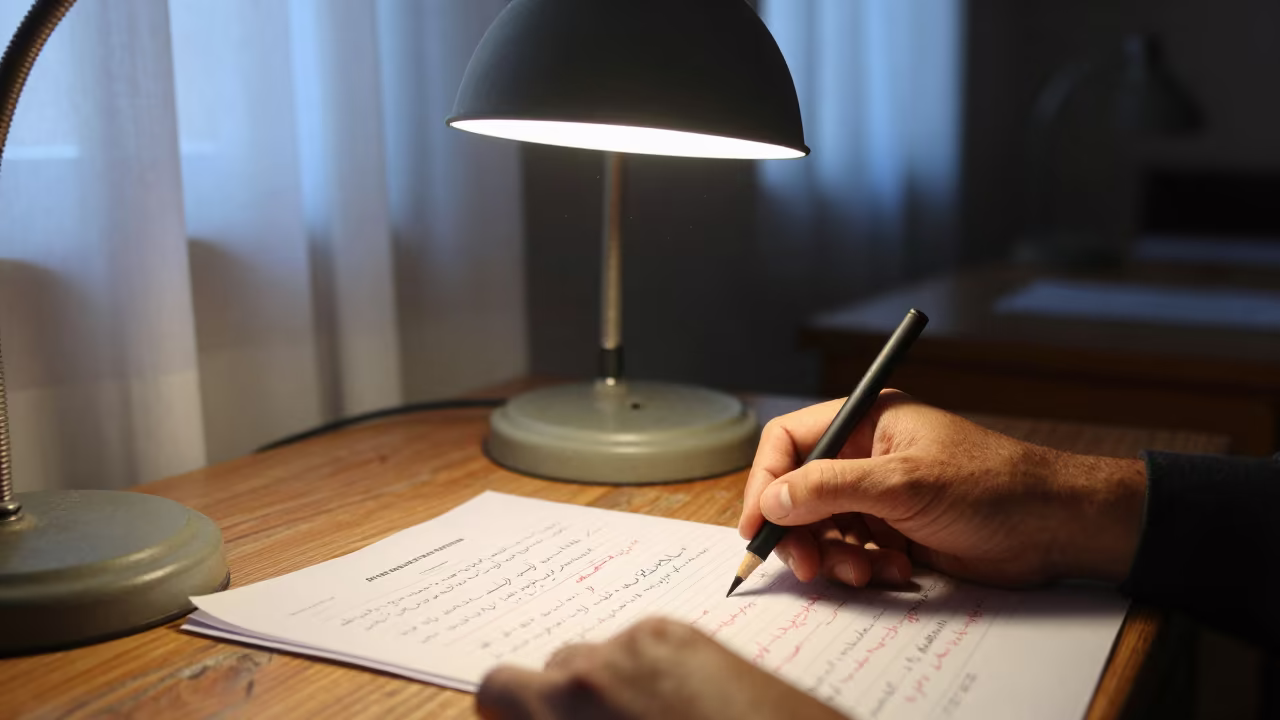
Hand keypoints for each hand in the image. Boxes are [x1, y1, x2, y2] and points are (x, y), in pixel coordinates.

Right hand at [476, 618, 843, 719]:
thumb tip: (545, 716)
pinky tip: (684, 708)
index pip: (497, 686)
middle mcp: (602, 664)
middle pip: (556, 668)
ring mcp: (648, 641)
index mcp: (571, 705)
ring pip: (605, 655)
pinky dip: (651, 672)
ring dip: (613, 685)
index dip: (505, 710)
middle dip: (567, 701)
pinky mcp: (688, 635)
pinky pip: (646, 646)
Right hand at [738, 390, 1146, 587]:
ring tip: (866, 573)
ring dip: (835, 557)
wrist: (1055, 528)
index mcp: (865, 420)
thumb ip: (831, 488)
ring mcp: (878, 495)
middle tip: (809, 567)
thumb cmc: (991, 486)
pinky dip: (863, 568)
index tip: (757, 526)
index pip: (789, 442)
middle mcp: (864, 454)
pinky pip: (852, 553)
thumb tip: (772, 501)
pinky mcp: (893, 531)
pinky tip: (898, 571)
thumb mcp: (904, 483)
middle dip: (799, 532)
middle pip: (798, 492)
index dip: (765, 482)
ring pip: (821, 529)